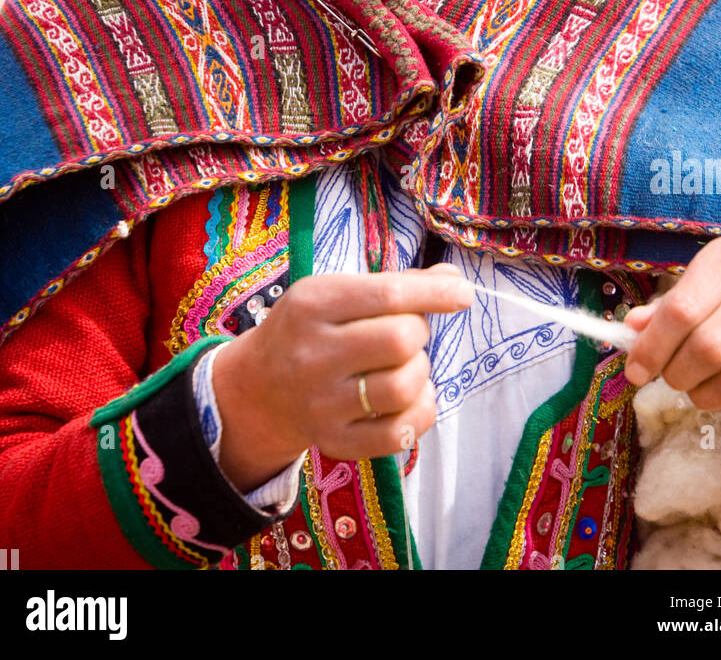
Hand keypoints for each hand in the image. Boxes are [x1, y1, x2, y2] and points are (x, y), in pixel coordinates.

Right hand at [212, 265, 472, 491]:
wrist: (257, 388)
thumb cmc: (310, 329)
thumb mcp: (335, 292)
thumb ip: (394, 285)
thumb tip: (454, 280)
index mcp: (313, 304)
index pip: (387, 295)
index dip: (435, 293)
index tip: (463, 293)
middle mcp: (313, 354)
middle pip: (399, 341)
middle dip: (419, 332)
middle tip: (408, 332)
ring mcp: (322, 404)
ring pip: (403, 387)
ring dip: (420, 371)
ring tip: (405, 364)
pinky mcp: (335, 441)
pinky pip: (399, 434)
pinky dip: (420, 412)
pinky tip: (410, 398)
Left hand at [622, 236, 720, 416]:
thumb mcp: (708, 278)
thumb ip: (671, 305)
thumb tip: (633, 329)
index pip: (680, 313)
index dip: (651, 348)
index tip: (635, 371)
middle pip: (706, 350)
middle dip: (676, 375)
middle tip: (672, 378)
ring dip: (705, 396)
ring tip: (700, 389)